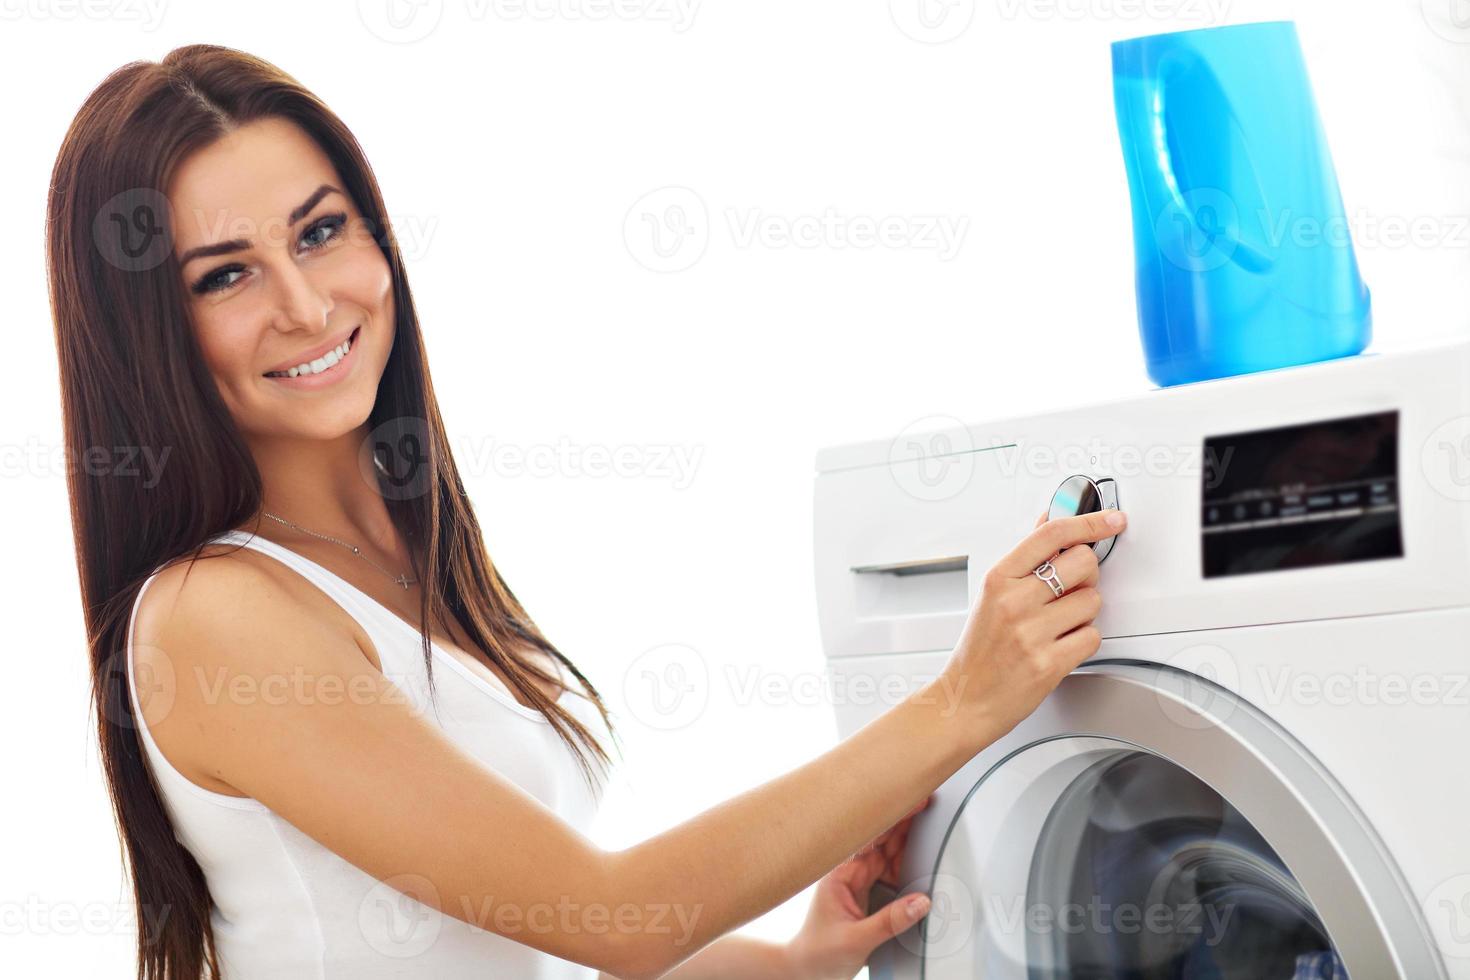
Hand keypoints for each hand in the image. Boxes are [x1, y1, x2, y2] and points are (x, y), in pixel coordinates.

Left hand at [780, 795, 933, 979]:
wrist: (808, 971)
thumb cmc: (818, 953)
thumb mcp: (855, 939)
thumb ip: (889, 921)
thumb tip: (921, 902)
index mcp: (840, 873)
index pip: (869, 835)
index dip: (891, 815)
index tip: (911, 799)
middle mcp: (851, 872)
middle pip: (882, 838)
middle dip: (904, 819)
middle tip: (928, 802)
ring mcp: (861, 881)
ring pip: (890, 853)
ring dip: (908, 840)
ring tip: (929, 825)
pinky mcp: (870, 893)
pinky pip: (893, 871)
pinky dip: (908, 864)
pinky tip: (920, 854)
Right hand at [942, 508, 1125, 749]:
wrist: (965, 700)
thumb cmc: (979, 649)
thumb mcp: (991, 594)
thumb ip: (1025, 557)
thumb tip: (1049, 516)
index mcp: (998, 579)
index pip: (1052, 534)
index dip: (1090, 522)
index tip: (1112, 520)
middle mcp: (1014, 602)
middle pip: (1083, 563)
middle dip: (1086, 575)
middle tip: (1070, 590)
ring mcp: (1031, 633)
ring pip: (1093, 600)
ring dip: (1084, 612)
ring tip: (1058, 625)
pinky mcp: (1049, 664)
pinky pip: (1093, 636)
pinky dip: (1084, 641)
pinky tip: (1061, 645)